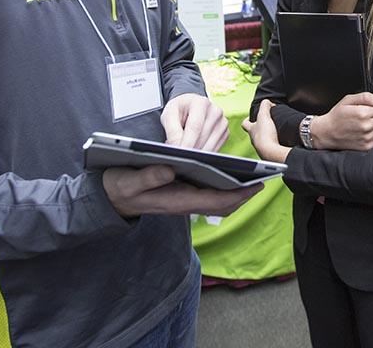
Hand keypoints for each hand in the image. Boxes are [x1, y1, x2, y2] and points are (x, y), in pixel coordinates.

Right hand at [103, 165, 262, 218]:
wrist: (108, 197)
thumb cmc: (118, 187)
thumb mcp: (128, 181)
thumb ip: (147, 177)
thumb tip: (170, 168)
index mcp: (175, 201)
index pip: (214, 200)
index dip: (237, 194)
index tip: (256, 184)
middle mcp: (183, 203)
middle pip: (221, 203)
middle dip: (243, 194)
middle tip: (263, 179)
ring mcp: (183, 199)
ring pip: (217, 200)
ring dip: (235, 191)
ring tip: (252, 175)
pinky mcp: (181, 193)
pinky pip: (208, 194)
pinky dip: (223, 187)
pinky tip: (229, 173)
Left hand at [161, 93, 227, 150]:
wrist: (190, 106)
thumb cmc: (180, 109)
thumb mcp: (169, 115)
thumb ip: (172, 131)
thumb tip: (177, 147)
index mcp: (201, 103)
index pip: (195, 127)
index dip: (187, 143)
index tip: (179, 154)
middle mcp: (215, 111)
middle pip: (202, 138)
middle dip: (189, 149)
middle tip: (178, 152)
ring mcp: (222, 122)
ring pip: (209, 146)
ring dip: (196, 152)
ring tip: (185, 145)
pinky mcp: (225, 132)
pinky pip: (214, 149)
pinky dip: (203, 152)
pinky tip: (195, 145)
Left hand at [242, 99, 290, 162]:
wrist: (271, 153)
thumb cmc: (265, 135)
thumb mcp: (264, 115)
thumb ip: (265, 106)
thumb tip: (267, 101)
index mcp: (251, 130)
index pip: (245, 124)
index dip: (247, 119)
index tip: (252, 116)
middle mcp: (254, 139)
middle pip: (254, 132)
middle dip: (259, 127)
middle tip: (267, 122)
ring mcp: (261, 147)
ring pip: (262, 140)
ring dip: (267, 135)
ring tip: (275, 130)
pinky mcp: (270, 152)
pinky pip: (271, 146)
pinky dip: (274, 142)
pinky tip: (280, 139)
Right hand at [312, 92, 372, 150]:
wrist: (327, 133)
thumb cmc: (337, 115)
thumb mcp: (348, 100)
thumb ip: (365, 97)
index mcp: (362, 113)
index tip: (372, 105)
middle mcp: (366, 126)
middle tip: (368, 113)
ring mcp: (367, 138)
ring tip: (366, 121)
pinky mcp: (366, 146)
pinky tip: (366, 130)